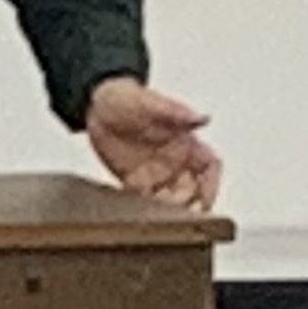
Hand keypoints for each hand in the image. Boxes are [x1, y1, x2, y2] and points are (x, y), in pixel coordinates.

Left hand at [86, 78, 222, 210]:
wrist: (95, 106)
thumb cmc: (125, 97)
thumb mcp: (150, 102)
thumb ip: (176, 113)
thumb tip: (203, 118)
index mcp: (185, 141)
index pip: (210, 166)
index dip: (212, 185)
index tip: (205, 201)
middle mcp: (174, 160)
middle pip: (191, 190)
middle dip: (186, 203)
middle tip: (172, 209)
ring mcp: (155, 173)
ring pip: (171, 199)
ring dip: (167, 210)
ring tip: (155, 212)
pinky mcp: (136, 182)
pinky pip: (146, 201)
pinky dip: (144, 208)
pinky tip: (137, 207)